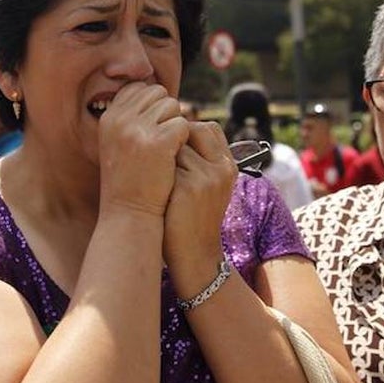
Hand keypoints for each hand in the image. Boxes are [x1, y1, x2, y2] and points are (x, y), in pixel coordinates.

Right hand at [97, 81, 189, 217]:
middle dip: (166, 113)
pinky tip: (173, 158)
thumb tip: (157, 94)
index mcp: (109, 117)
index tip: (153, 128)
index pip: (138, 88)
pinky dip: (184, 140)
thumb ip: (131, 117)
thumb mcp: (118, 142)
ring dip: (175, 125)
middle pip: (157, 93)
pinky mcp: (158, 141)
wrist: (129, 213)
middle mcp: (120, 118)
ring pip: (172, 106)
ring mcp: (138, 129)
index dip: (152, 105)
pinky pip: (183, 124)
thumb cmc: (129, 180)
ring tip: (166, 151)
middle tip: (162, 141)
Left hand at [164, 121, 237, 296]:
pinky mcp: (188, 187)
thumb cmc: (192, 216)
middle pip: (192, 131)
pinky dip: (155, 172)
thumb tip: (175, 128)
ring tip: (160, 180)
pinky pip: (164, 162)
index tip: (173, 150)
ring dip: (162, 157)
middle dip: (173, 142)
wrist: (194, 254)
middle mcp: (221, 168)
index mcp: (228, 165)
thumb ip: (200, 158)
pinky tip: (155, 190)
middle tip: (162, 163)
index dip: (187, 133)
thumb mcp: (207, 186)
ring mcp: (206, 177)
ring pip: (175, 145)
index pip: (209, 128)